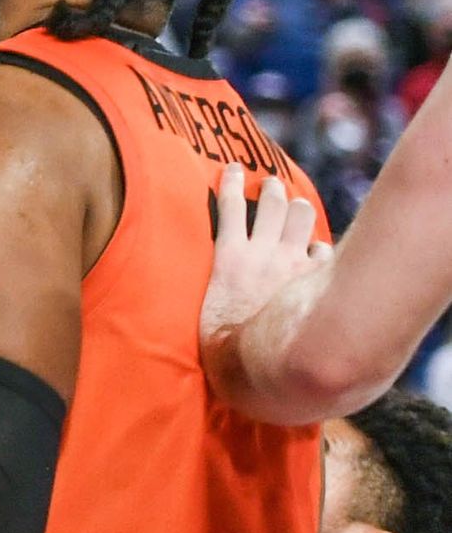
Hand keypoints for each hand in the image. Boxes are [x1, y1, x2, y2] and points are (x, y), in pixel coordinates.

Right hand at [202, 163, 331, 343]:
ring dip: (299, 209)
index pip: (231, 207)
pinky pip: (323, 252)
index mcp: (229, 257)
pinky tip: (318, 252)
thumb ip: (217, 290)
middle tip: (271, 182)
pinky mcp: (314, 279)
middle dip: (272, 188)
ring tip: (297, 205)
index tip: (233, 167)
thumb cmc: (226, 346)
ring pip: (300, 216)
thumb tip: (218, 291)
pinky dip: (319, 250)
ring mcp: (291, 263)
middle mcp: (262, 252)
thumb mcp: (209, 310)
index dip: (232, 183)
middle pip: (271, 203)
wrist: (263, 365)